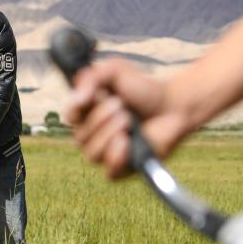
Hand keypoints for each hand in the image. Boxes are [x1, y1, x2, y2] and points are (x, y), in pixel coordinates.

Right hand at [64, 58, 190, 178]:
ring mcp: (107, 153)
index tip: (93, 97)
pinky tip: (126, 142)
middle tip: (121, 105)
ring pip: (92, 155)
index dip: (76, 109)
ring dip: (108, 135)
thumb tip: (77, 98)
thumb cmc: (144, 89)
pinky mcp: (124, 168)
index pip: (69, 116)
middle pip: (79, 137)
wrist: (172, 105)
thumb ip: (92, 77)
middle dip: (100, 119)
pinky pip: (109, 172)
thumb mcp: (116, 71)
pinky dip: (116, 158)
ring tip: (128, 120)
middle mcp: (93, 135)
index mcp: (87, 113)